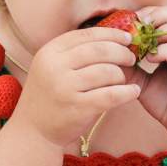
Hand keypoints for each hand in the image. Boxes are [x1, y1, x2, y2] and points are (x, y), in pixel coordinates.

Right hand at [7, 28, 139, 148]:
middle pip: (99, 50)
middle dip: (121, 52)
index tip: (127, 38)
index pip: (87, 35)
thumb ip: (73, 53)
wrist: (32, 131)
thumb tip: (110, 37)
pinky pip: (111, 96)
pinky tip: (134, 92)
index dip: (111, 34)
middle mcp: (55, 67)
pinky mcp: (77, 108)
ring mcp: (65, 88)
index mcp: (49, 52)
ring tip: (125, 79)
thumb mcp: (50, 67)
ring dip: (122, 74)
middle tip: (131, 58)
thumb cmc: (48, 96)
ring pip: (107, 72)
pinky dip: (127, 92)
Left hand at [128, 5, 166, 142]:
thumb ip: (131, 65)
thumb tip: (109, 52)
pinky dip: (166, 51)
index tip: (132, 23)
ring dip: (166, 30)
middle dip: (159, 15)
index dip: (153, 12)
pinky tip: (151, 60)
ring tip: (146, 43)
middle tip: (138, 28)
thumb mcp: (144, 80)